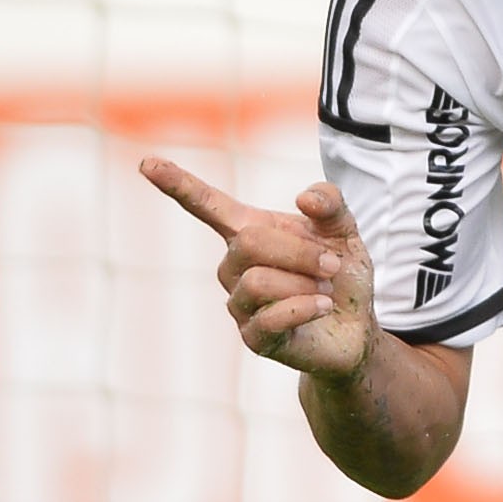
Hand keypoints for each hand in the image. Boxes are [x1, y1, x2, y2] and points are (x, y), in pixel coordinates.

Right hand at [139, 158, 375, 383]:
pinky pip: (271, 316)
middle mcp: (234, 265)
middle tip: (332, 264)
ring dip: (305, 282)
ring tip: (324, 290)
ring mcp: (240, 303)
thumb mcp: (342, 229)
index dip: (178, 184)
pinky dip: (306, 307)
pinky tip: (323, 307)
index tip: (147, 163)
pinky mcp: (253, 338)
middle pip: (248, 242)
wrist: (355, 326)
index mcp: (249, 231)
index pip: (206, 205)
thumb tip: (303, 198)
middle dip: (300, 251)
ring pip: (258, 280)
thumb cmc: (340, 274)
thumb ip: (330, 203)